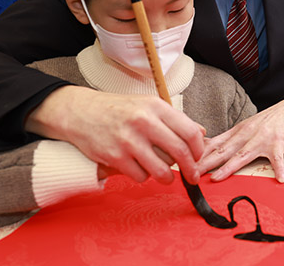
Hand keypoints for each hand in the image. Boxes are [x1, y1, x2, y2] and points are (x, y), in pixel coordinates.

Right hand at [26, 85, 205, 184]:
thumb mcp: (148, 106)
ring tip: (164, 175)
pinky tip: (138, 167)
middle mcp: (144, 122)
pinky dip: (143, 176)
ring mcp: (129, 140)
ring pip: (161, 170)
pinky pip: (140, 176)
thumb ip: (174, 119)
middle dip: (190, 169)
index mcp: (156, 107)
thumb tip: (201, 133)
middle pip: (180, 152)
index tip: (198, 158)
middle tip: (191, 177)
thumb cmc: (119, 110)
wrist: (82, 112)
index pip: (190, 131)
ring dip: (166, 177)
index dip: (198, 149)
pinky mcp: (115, 157)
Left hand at [198, 96, 283, 182]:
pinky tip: (279, 178)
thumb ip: (228, 139)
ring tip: (217, 178)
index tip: (182, 164)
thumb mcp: (244, 128)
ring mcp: (262, 139)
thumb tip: (205, 147)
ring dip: (229, 167)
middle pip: (222, 151)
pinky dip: (279, 168)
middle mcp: (246, 135)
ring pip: (243, 154)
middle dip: (205, 163)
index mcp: (236, 133)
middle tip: (190, 174)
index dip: (197, 155)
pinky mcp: (278, 144)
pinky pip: (278, 158)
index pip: (213, 145)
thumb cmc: (267, 121)